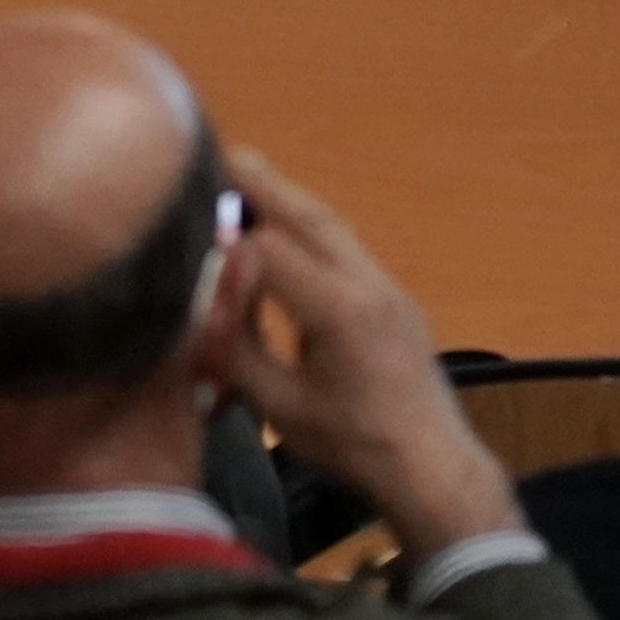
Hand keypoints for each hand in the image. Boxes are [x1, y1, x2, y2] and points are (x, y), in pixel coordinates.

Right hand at [208, 144, 518, 567]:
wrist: (432, 466)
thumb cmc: (353, 445)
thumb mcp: (278, 407)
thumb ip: (234, 349)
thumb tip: (194, 307)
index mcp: (338, 309)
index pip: (270, 249)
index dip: (225, 239)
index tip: (186, 231)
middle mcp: (367, 283)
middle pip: (308, 216)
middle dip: (262, 183)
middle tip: (219, 154)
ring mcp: (387, 286)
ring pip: (332, 226)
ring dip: (288, 199)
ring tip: (247, 176)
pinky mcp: (394, 297)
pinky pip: (345, 246)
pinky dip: (309, 227)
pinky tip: (285, 230)